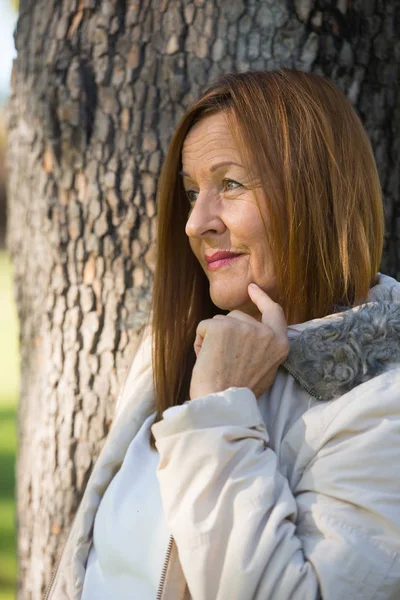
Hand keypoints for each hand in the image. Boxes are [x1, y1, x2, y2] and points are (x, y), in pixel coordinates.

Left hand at [189, 283, 288, 399]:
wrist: (222, 404)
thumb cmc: (238, 392)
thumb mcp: (265, 369)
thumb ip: (263, 347)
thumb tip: (252, 332)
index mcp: (279, 343)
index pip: (274, 311)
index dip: (261, 298)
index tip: (252, 289)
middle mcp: (264, 332)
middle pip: (238, 316)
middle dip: (227, 331)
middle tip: (224, 360)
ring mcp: (243, 327)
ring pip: (219, 321)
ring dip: (212, 338)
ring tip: (215, 363)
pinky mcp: (221, 327)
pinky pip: (204, 326)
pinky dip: (200, 341)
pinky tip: (205, 359)